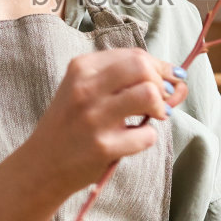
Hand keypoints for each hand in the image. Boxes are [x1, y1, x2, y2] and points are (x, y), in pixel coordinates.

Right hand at [22, 47, 186, 194]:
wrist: (42, 165)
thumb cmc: (71, 125)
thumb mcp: (85, 92)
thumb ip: (125, 82)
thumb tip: (178, 81)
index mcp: (82, 68)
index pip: (134, 55)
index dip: (160, 67)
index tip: (169, 79)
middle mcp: (86, 89)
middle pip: (143, 67)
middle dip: (161, 82)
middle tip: (159, 100)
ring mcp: (94, 118)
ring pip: (148, 94)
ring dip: (160, 107)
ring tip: (152, 117)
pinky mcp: (103, 147)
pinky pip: (146, 135)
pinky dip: (147, 138)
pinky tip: (132, 140)